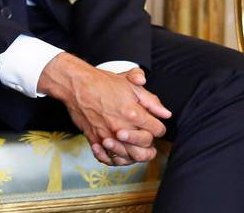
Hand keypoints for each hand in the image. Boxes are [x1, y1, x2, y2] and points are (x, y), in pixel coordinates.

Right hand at [38, 55, 171, 165]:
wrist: (77, 86)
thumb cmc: (104, 83)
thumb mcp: (132, 85)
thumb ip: (151, 101)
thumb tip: (166, 113)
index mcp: (133, 113)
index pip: (156, 130)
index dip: (159, 128)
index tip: (156, 126)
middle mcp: (121, 128)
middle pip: (144, 149)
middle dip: (150, 146)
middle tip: (149, 141)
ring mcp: (106, 136)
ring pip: (127, 157)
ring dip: (134, 155)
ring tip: (136, 150)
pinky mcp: (94, 140)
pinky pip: (107, 159)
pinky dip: (114, 159)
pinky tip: (119, 154)